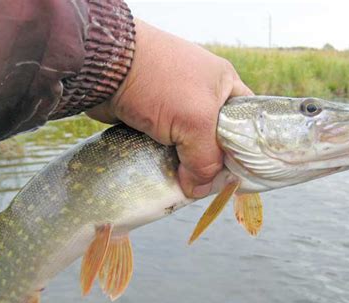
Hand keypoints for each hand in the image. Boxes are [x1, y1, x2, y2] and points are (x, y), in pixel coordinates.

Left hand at [87, 20, 252, 197]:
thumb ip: (206, 160)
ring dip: (186, 164)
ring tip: (187, 185)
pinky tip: (166, 174)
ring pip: (189, 144)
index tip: (237, 176)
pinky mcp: (153, 116)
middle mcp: (203, 93)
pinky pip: (167, 144)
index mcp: (224, 84)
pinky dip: (166, 159)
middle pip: (216, 138)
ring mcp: (176, 104)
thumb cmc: (160, 83)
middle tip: (209, 185)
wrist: (104, 66)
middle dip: (211, 161)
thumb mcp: (196, 121)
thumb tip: (200, 190)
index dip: (244, 149)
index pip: (244, 122)